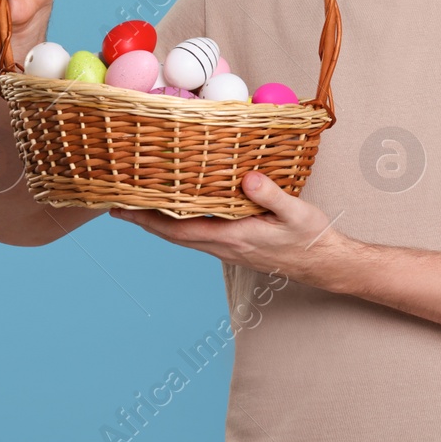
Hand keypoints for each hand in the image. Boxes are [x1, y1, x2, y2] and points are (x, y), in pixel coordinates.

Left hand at [109, 171, 353, 287]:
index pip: (181, 230)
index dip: (149, 220)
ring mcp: (229, 249)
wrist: (323, 263)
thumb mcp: (297, 213)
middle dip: (143, 221)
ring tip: (140, 206)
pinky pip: (198, 236)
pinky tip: (179, 213)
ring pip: (183, 237)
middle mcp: (225, 246)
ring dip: (158, 224)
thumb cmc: (311, 238)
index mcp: (235, 237)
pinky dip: (179, 225)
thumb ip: (272, 195)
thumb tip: (246, 178)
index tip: (123, 209)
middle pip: (173, 235)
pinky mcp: (235, 246)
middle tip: (117, 206)